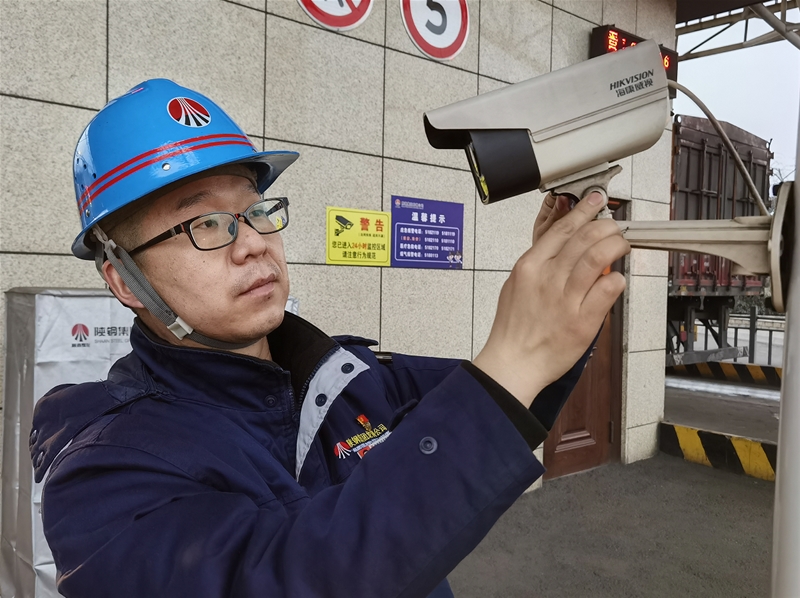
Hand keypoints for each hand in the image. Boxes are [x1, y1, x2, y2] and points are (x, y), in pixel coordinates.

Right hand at [472, 192, 628, 407]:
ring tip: (622, 245)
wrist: (513, 362)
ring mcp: (565, 299)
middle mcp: (548, 279)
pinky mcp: (583, 320)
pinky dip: (618, 279)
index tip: (595, 201)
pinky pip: (608, 289)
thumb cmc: (514, 328)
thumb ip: (539, 266)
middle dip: (606, 226)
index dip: (583, 211)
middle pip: (584, 238)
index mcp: (530, 267)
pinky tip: (619, 278)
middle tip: (615, 227)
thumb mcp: (516, 286)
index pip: (562, 229)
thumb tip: (563, 248)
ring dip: (616, 246)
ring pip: (598, 257)